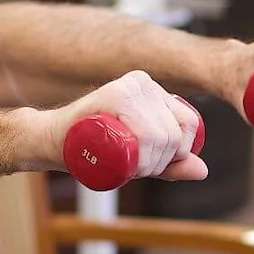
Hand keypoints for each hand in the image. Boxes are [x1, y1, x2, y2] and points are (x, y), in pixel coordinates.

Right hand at [33, 70, 206, 181]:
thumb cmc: (92, 149)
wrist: (50, 141)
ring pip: (162, 136)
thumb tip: (202, 171)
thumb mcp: (139, 158)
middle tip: (136, 170)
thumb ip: (171, 163)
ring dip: (150, 163)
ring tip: (129, 167)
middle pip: (175, 133)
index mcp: (155, 91)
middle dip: (160, 163)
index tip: (154, 164)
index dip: (179, 152)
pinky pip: (145, 133)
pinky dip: (142, 156)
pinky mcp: (114, 94)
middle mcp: (145, 83)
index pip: (188, 123)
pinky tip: (127, 160)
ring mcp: (129, 86)